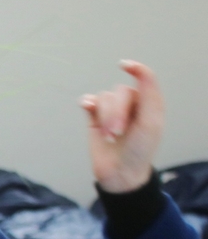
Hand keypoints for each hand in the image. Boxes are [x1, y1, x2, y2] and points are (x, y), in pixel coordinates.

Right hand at [80, 60, 164, 192]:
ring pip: (104, 98)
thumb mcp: (150, 121)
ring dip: (104, 117)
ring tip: (109, 136)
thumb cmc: (139, 150)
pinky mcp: (94, 118)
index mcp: (149, 103)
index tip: (123, 66)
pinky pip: (89, 101)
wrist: (120, 172)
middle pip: (119, 93)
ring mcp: (111, 111)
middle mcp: (131, 104)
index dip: (136, 69)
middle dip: (116, 113)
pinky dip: (88, 104)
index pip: (143, 79)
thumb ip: (149, 93)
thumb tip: (137, 70)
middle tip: (117, 133)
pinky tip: (87, 108)